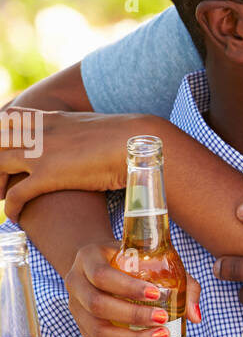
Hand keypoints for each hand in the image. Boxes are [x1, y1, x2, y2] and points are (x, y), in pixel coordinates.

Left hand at [0, 111, 152, 218]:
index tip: (6, 152)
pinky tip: (14, 217)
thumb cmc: (124, 138)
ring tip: (2, 198)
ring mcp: (40, 153)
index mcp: (50, 119)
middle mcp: (39, 133)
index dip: (3, 135)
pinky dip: (11, 207)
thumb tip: (90, 144)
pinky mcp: (47, 175)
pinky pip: (16, 194)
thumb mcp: (95, 128)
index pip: (10, 119)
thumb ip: (81, 134)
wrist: (135, 142)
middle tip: (2, 182)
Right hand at [65, 242, 201, 336]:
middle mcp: (77, 285)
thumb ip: (181, 282)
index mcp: (88, 259)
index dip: (128, 288)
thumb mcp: (153, 259)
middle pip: (97, 305)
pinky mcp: (83, 332)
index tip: (157, 294)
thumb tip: (194, 316)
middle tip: (164, 320)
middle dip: (133, 316)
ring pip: (96, 332)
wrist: (99, 265)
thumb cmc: (132, 261)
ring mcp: (77, 311)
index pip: (102, 275)